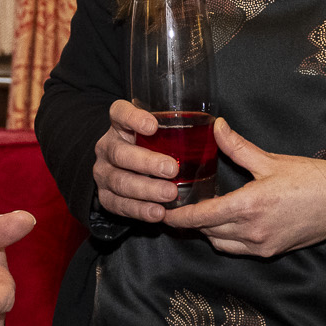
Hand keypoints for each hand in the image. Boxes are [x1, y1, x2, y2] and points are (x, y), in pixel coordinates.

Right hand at [92, 99, 188, 224]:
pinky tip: (157, 212)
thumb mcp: (163, 132)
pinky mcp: (105, 196)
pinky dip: (139, 210)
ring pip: (120, 181)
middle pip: (120, 153)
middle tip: (172, 169)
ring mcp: (104, 172)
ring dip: (146, 189)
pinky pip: (119, 204)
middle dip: (147, 162)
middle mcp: (108, 146)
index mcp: (120, 125)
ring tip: (169, 194)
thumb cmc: (153, 147)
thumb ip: (184, 129)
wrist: (126, 171)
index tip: (153, 126)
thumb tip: (221, 126)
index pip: (119, 113)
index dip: (133, 118)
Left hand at [163, 122, 325, 258]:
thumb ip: (238, 147)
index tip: (164, 213)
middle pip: (207, 231)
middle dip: (191, 222)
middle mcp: (252, 231)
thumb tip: (217, 127)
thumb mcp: (271, 160)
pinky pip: (237, 249)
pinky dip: (226, 239)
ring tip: (201, 215)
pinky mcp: (270, 252)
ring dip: (208, 231)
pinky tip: (226, 224)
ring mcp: (261, 245)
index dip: (179, 217)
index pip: (202, 217)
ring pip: (220, 243)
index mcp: (249, 205)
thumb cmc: (312, 179)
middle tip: (178, 207)